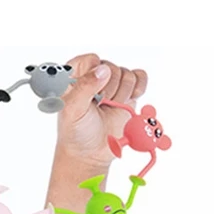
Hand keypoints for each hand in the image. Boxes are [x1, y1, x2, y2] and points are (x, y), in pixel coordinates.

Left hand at [58, 53, 148, 170]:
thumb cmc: (76, 133)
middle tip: (100, 105)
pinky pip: (140, 77)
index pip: (88, 60)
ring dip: (121, 94)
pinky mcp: (127, 93)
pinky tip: (127, 101)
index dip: (94, 74)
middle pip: (111, 66)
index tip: (92, 91)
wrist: (92, 153)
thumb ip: (84, 88)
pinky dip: (138, 88)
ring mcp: (111, 86)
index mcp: (74, 79)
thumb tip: (102, 70)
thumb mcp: (73, 111)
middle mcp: (93, 79)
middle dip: (109, 88)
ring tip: (110, 107)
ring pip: (126, 73)